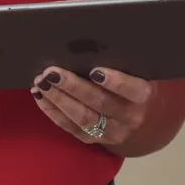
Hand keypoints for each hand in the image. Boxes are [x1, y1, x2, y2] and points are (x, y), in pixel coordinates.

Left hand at [32, 65, 154, 146]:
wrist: (144, 119)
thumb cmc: (135, 83)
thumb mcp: (139, 72)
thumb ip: (123, 62)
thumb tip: (90, 44)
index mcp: (144, 96)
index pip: (132, 90)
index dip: (115, 82)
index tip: (94, 70)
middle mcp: (130, 117)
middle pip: (100, 103)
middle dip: (73, 87)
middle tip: (52, 73)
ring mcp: (112, 132)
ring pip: (83, 118)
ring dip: (59, 100)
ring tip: (42, 83)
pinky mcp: (94, 140)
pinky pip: (71, 128)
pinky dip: (53, 112)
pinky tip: (40, 97)